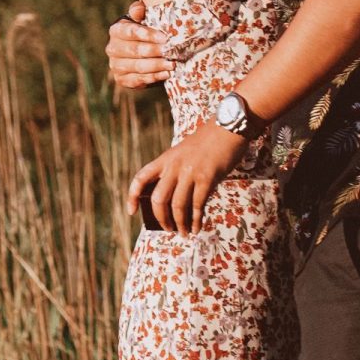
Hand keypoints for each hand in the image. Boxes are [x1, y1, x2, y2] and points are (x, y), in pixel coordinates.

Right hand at [106, 1, 169, 90]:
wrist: (143, 54)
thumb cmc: (145, 31)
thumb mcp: (143, 18)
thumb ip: (140, 10)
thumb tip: (139, 9)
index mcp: (116, 30)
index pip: (130, 31)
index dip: (147, 35)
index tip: (164, 38)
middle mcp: (112, 48)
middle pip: (135, 50)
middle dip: (155, 51)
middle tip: (171, 51)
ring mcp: (115, 65)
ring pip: (137, 66)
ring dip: (157, 65)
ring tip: (172, 64)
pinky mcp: (121, 80)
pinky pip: (138, 80)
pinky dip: (153, 77)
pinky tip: (166, 74)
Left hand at [127, 121, 243, 233]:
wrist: (228, 127)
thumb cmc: (209, 141)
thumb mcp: (184, 151)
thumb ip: (176, 170)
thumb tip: (176, 203)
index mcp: (166, 158)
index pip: (141, 178)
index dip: (132, 196)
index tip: (131, 212)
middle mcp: (174, 166)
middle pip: (158, 199)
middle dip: (161, 219)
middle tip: (167, 229)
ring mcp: (190, 172)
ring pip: (177, 206)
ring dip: (180, 224)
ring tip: (183, 233)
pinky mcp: (207, 178)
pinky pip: (197, 206)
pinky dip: (196, 220)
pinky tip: (197, 228)